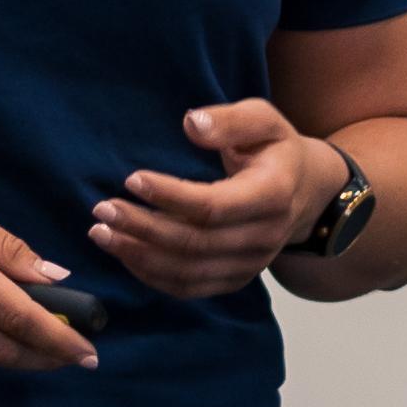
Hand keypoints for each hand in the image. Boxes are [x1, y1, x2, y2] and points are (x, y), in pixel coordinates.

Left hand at [91, 100, 338, 302]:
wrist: (305, 191)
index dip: (169, 196)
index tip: (131, 180)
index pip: (213, 206)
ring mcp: (251, 264)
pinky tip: (124, 254)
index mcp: (272, 195)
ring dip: (139, 255)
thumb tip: (191, 124)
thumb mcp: (263, 119)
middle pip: (194, 243)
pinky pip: (189, 288)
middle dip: (142, 228)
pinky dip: (152, 275)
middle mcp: (264, 237)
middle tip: (102, 209)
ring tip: (101, 233)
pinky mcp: (236, 280)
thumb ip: (230, 120)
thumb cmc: (275, 150)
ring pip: (187, 272)